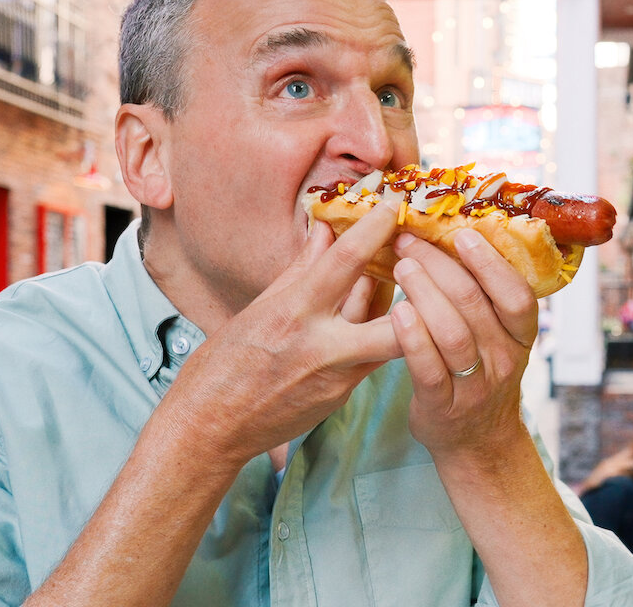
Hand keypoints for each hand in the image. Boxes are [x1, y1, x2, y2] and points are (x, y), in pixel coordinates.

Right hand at [163, 203, 403, 466]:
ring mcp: (336, 378)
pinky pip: (372, 360)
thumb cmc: (223, 364)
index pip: (344, 261)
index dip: (375, 229)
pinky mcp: (341, 399)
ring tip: (409, 285)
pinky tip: (384, 321)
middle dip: (416, 286)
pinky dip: (381, 337)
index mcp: (292, 312)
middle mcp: (320, 345)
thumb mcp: (258, 308)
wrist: (210, 428)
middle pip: (393, 315)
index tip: (395, 204)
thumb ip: (299, 271)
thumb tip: (324, 233)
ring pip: (392, 339)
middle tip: (422, 257)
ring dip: (405, 311)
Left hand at [389, 228, 538, 457]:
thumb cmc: (480, 373)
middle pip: (474, 303)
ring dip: (423, 293)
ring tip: (401, 266)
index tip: (460, 233)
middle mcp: (503, 359)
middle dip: (439, 265)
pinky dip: (411, 337)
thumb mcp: (499, 337)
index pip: (516, 294)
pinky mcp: (443, 406)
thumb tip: (457, 232)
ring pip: (452, 332)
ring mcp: (474, 386)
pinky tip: (396, 311)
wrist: (478, 442)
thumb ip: (485, 296)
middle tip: (408, 240)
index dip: (489, 262)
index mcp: (521, 335)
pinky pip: (428, 368)